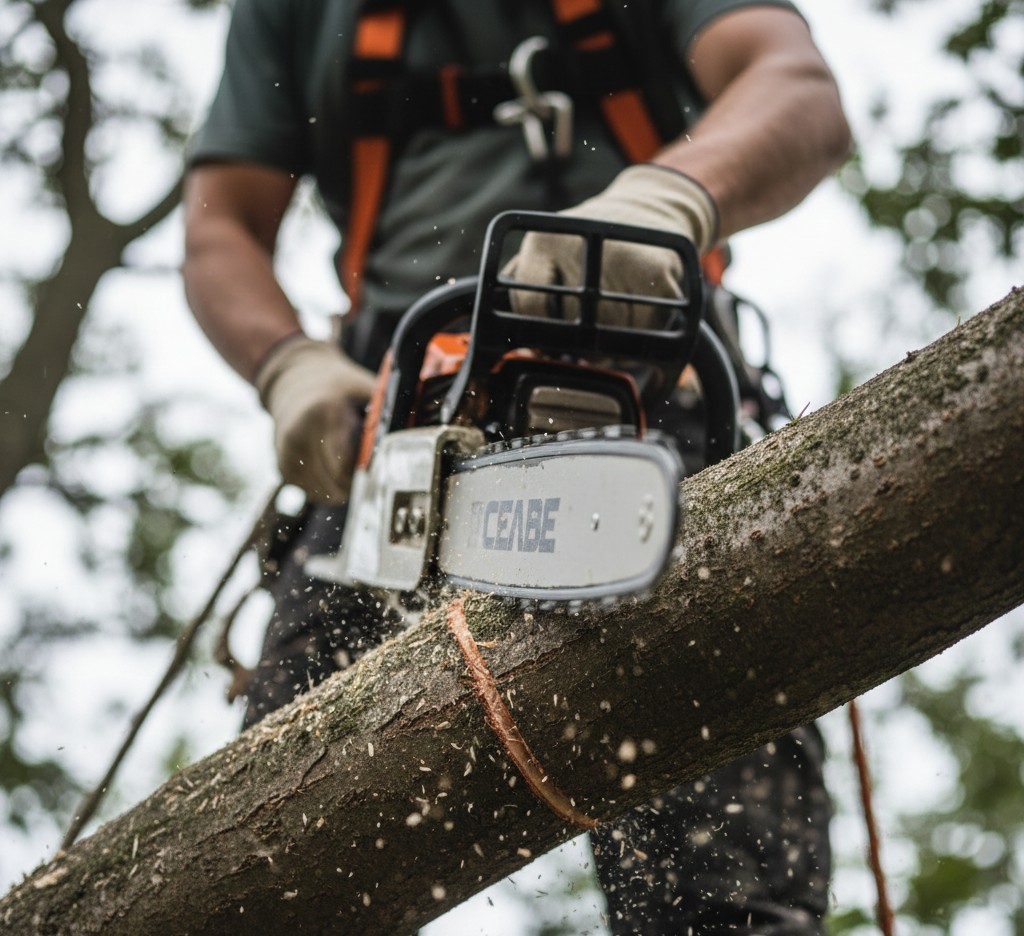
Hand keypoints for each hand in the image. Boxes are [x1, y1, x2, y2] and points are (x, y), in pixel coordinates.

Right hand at [254, 336, 376, 502]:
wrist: (293, 380)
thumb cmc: (338, 386)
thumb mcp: (366, 388)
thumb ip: (388, 412)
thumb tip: (418, 435)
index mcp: (323, 414)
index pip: (348, 464)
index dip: (371, 472)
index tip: (387, 467)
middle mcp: (299, 436)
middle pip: (338, 484)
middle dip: (361, 482)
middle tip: (377, 468)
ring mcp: (287, 455)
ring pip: (328, 494)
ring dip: (347, 487)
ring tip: (355, 462)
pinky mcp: (283, 469)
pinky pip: (316, 493)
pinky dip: (332, 487)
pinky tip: (337, 465)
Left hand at [505, 164, 716, 326]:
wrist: (647, 206)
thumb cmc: (588, 241)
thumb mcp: (547, 250)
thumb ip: (527, 289)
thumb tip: (519, 341)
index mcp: (546, 240)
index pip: (531, 306)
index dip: (537, 336)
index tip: (544, 345)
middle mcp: (585, 246)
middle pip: (575, 326)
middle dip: (577, 345)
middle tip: (583, 342)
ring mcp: (625, 259)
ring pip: (611, 336)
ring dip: (609, 346)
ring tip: (609, 325)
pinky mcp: (659, 275)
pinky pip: (644, 332)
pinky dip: (638, 338)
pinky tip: (632, 319)